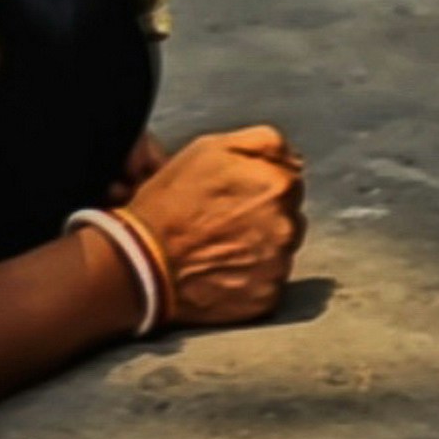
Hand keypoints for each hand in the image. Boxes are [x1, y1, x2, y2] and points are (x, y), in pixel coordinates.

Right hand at [126, 123, 304, 326]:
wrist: (145, 260)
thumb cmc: (172, 202)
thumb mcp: (210, 149)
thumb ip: (263, 142)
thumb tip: (293, 157)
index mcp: (277, 185)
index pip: (291, 180)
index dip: (261, 184)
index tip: (235, 194)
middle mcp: (286, 226)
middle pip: (290, 216)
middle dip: (265, 215)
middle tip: (225, 219)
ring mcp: (278, 265)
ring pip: (280, 249)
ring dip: (261, 246)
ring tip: (222, 245)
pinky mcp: (267, 297)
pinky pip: (269, 281)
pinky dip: (252, 276)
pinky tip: (224, 268)